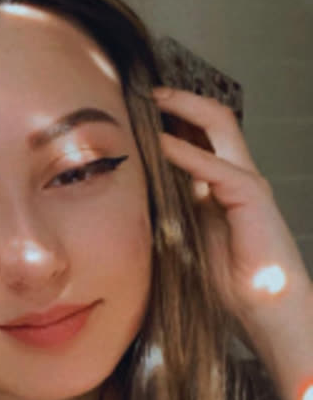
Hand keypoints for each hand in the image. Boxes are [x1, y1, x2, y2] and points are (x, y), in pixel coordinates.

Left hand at [152, 86, 311, 340]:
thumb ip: (171, 210)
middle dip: (180, 100)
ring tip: (150, 102)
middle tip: (145, 92)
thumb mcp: (187, 235)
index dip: (174, 117)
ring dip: (183, 111)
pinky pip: (214, 166)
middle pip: (213, 119)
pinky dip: (185, 153)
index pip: (200, 136)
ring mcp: (246, 181)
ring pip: (219, 127)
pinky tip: (160, 145)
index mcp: (220, 184)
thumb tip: (135, 196)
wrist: (264, 307)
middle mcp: (235, 175)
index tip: (140, 109)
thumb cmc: (227, 278)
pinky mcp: (251, 196)